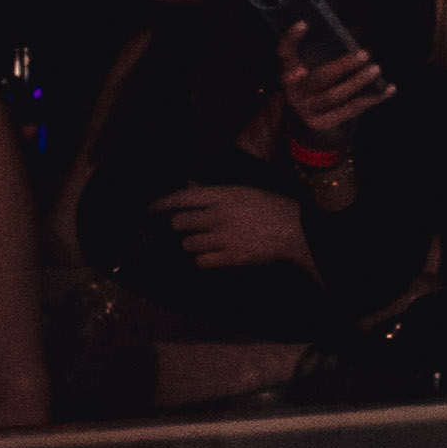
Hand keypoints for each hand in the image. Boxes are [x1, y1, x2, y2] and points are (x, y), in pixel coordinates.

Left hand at [158, 182, 317, 274]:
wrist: (295, 229)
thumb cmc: (269, 207)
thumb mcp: (241, 192)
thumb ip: (212, 192)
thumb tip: (187, 186)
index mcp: (222, 195)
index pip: (182, 198)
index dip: (162, 203)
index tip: (151, 209)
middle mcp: (219, 215)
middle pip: (179, 223)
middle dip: (179, 225)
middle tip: (187, 227)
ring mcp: (224, 237)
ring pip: (187, 244)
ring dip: (191, 243)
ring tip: (205, 241)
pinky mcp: (230, 257)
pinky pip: (201, 261)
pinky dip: (203, 259)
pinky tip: (213, 254)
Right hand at [270, 25, 390, 148]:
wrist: (307, 116)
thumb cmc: (317, 80)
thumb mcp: (314, 63)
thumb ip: (330, 47)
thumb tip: (359, 30)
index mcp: (289, 69)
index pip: (285, 52)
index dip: (291, 38)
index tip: (304, 23)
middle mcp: (295, 90)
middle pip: (318, 78)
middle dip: (343, 66)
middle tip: (364, 54)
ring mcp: (308, 109)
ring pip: (334, 96)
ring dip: (357, 82)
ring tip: (376, 69)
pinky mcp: (323, 122)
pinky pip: (351, 110)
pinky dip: (372, 99)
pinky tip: (389, 88)